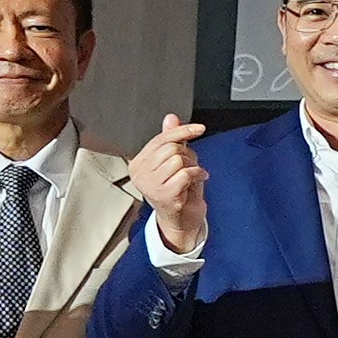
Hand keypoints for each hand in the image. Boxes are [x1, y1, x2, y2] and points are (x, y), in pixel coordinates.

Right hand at [132, 116, 208, 254]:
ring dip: (192, 166)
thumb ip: (172, 140)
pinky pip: (185, 173)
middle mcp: (140, 174)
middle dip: (187, 155)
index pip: (160, 139)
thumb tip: (171, 118)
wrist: (182, 219)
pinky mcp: (164, 195)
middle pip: (170, 148)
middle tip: (190, 167)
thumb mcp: (175, 162)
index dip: (181, 131)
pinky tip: (198, 180)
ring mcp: (150, 185)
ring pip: (178, 159)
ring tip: (190, 177)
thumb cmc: (178, 191)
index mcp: (139, 163)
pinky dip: (197, 174)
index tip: (199, 128)